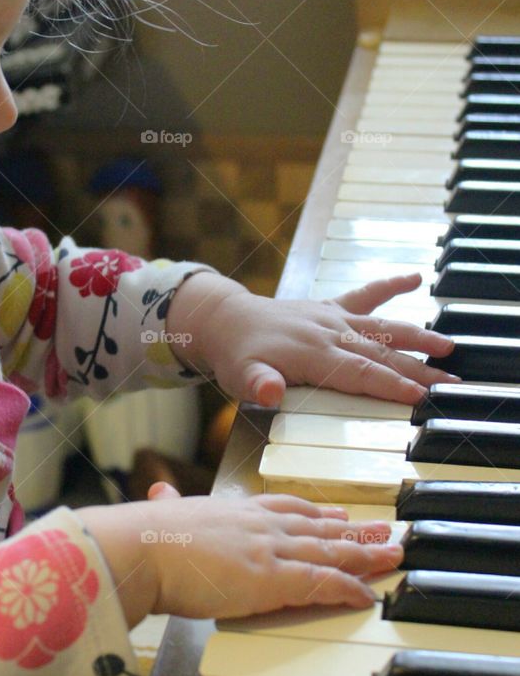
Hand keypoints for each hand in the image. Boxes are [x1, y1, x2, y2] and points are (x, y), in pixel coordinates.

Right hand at [131, 485, 400, 618]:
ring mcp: (268, 550)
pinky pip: (321, 583)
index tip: (337, 511)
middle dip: (354, 529)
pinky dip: (348, 588)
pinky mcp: (272, 579)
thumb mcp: (161, 512)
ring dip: (365, 554)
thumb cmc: (142, 538)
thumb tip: (157, 493)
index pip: (284, 507)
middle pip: (317, 526)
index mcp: (232, 510)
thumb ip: (167, 505)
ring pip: (330, 551)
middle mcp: (258, 525)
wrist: (140, 548)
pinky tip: (368, 595)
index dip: (315, 511)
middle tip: (384, 530)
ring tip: (393, 554)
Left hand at [175, 271, 458, 407]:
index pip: (360, 373)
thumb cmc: (236, 356)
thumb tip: (269, 393)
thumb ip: (258, 385)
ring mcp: (332, 318)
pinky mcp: (331, 308)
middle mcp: (328, 332)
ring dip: (415, 336)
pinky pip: (364, 295)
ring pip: (381, 327)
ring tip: (447, 345)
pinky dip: (389, 286)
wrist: (223, 319)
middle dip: (418, 370)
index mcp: (312, 353)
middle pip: (381, 354)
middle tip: (452, 385)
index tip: (421, 397)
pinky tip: (414, 278)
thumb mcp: (240, 377)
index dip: (391, 385)